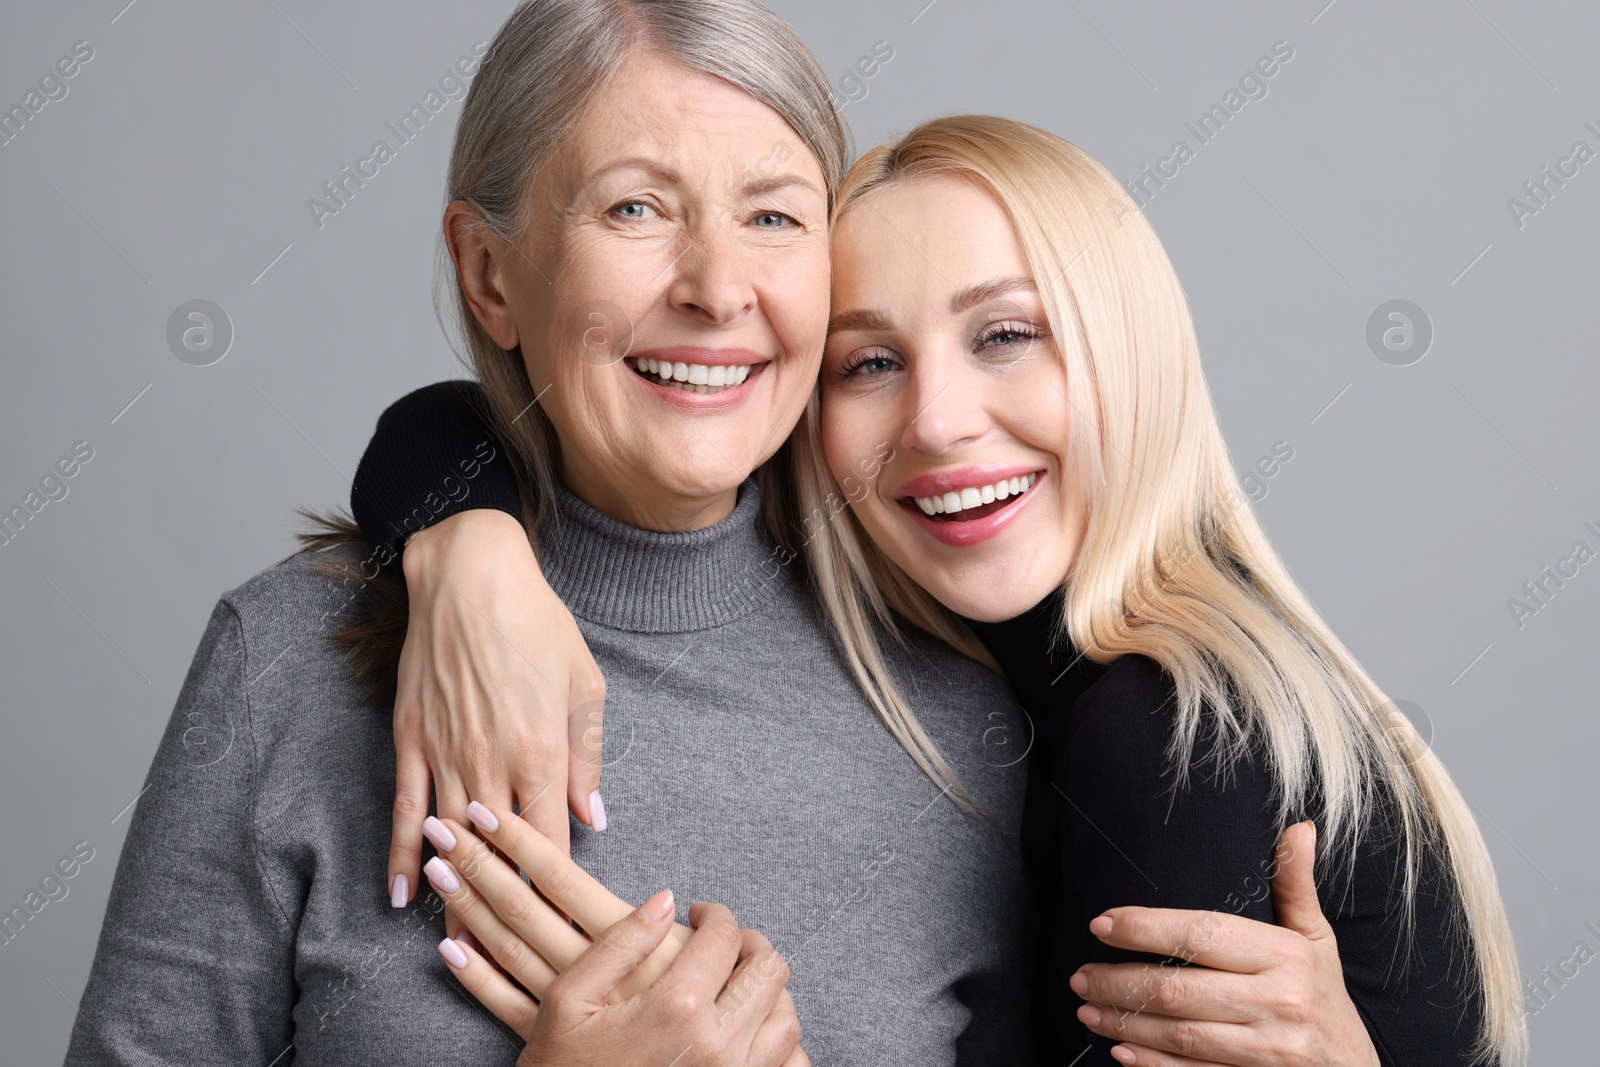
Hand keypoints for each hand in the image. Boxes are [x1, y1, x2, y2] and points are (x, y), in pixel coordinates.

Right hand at [387, 508, 607, 928]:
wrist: (470, 575)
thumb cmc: (537, 624)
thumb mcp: (583, 685)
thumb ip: (588, 757)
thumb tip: (594, 818)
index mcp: (541, 750)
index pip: (550, 840)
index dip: (555, 889)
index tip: (564, 926)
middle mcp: (491, 760)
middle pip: (498, 854)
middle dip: (504, 909)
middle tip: (507, 959)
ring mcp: (445, 752)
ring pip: (452, 841)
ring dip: (456, 895)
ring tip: (460, 946)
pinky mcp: (411, 739)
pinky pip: (407, 809)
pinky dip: (405, 854)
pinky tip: (404, 894)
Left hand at [420, 802, 805, 1066]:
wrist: (700, 1065)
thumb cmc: (711, 1006)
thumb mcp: (707, 956)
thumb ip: (677, 929)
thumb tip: (664, 896)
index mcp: (626, 937)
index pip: (560, 877)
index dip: (521, 841)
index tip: (487, 810)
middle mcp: (590, 967)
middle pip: (523, 906)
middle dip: (479, 862)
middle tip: (443, 827)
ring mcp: (569, 1003)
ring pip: (510, 949)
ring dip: (469, 909)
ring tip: (436, 872)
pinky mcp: (558, 1036)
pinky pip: (508, 1007)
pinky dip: (476, 980)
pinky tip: (448, 952)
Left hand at [1070, 822, 1379, 1066]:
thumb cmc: (1327, 1003)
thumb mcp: (1318, 943)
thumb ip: (1295, 887)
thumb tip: (1298, 827)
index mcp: (1287, 956)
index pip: (1201, 934)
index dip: (1144, 927)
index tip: (1100, 924)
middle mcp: (1279, 1002)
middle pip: (1179, 989)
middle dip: (1119, 982)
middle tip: (1080, 975)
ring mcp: (1270, 1051)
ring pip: (1179, 1034)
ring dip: (1124, 1023)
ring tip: (1088, 1009)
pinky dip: (1152, 1065)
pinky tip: (1121, 1052)